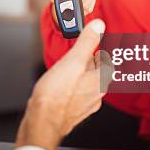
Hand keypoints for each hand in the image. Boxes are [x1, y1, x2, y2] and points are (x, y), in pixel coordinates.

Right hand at [16, 19, 112, 149]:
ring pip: (86, 84)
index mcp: (100, 81)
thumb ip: (87, 42)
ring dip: (79, 73)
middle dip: (89, 61)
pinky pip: (77, 93)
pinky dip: (71, 85)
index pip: (108, 61)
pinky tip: (60, 84)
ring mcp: (85, 105)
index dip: (100, 50)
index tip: (94, 42)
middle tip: (80, 52)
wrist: (42, 123)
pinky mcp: (73, 111)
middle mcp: (96, 94)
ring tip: (68, 66)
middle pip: (97, 73)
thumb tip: (98, 26)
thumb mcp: (72, 62)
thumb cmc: (56, 96)